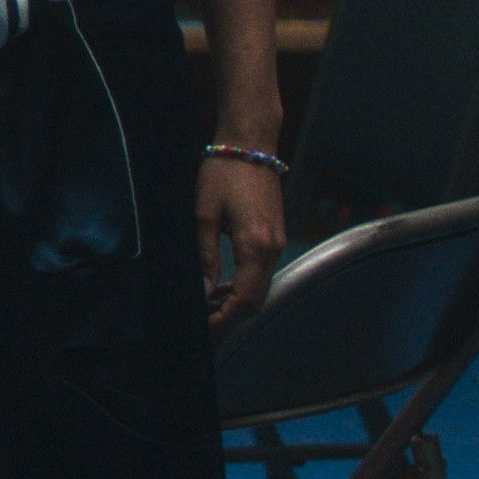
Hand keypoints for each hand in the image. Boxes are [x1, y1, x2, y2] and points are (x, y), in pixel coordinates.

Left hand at [197, 157, 287, 328]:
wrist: (250, 145)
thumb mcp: (204, 214)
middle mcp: (272, 249)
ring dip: (236, 302)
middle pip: (256, 300)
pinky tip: (220, 287)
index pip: (245, 299)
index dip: (225, 320)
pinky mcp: (275, 236)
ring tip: (206, 308)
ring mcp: (277, 243)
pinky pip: (261, 272)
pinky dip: (243, 286)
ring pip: (260, 288)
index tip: (204, 332)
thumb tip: (204, 291)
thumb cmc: (222, 174)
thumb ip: (206, 256)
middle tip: (202, 327)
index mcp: (255, 246)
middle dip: (230, 317)